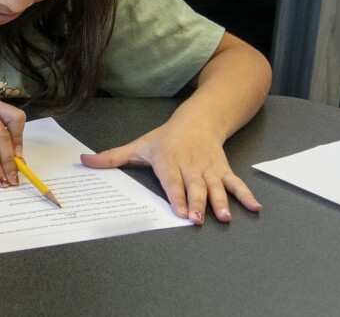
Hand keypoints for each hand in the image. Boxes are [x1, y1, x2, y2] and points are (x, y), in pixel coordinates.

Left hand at [80, 119, 260, 223]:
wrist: (197, 120)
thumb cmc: (165, 138)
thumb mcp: (138, 145)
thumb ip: (113, 157)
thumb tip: (85, 161)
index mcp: (168, 160)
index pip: (172, 180)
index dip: (176, 195)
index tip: (179, 211)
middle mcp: (190, 165)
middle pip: (194, 186)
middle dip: (197, 203)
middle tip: (198, 219)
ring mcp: (208, 168)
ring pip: (216, 186)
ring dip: (221, 202)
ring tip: (225, 217)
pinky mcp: (222, 169)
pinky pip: (235, 182)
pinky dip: (245, 194)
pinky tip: (254, 207)